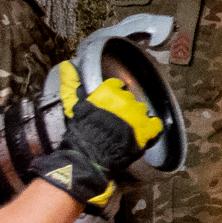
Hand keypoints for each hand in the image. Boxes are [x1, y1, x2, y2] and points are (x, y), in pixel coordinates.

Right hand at [32, 50, 175, 210]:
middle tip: (115, 123)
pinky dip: (151, 128)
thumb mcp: (73, 106)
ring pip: (141, 111)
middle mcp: (126, 100)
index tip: (111, 105)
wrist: (90, 157)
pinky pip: (156, 124)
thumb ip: (71, 85)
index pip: (117, 86)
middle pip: (129, 99)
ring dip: (136, 118)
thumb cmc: (81, 133)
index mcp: (109, 92)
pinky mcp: (147, 131)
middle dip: (124, 109)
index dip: (114, 95)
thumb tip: (66, 65)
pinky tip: (144, 133)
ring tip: (126, 131)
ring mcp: (138, 115)